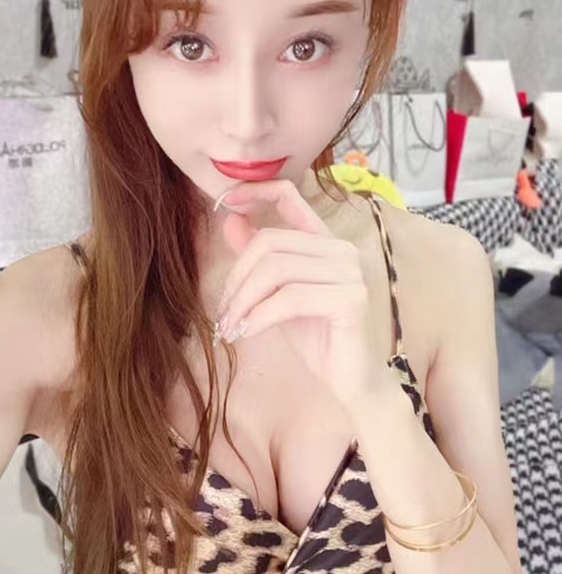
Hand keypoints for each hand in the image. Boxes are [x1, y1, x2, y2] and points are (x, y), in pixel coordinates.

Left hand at [213, 178, 388, 408]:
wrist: (351, 382)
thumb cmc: (315, 337)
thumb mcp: (276, 294)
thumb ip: (258, 259)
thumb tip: (231, 219)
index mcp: (324, 241)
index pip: (290, 195)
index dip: (255, 191)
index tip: (225, 202)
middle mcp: (341, 249)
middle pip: (269, 242)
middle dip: (237, 277)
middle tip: (223, 312)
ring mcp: (350, 272)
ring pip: (275, 270)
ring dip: (243, 301)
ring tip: (231, 326)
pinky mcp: (350, 298)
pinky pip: (289, 298)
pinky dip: (260, 315)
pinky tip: (248, 332)